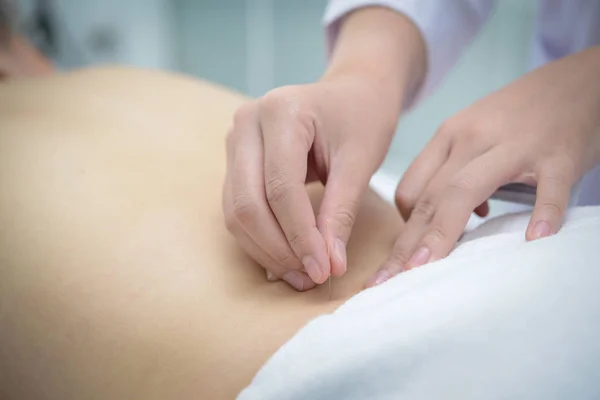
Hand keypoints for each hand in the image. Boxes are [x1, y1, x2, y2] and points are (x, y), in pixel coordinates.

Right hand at [223, 77, 397, 289]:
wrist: (351, 94)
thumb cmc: (362, 118)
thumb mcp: (361, 161)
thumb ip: (341, 212)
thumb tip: (330, 265)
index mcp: (280, 112)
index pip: (281, 189)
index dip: (300, 236)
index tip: (324, 271)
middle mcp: (246, 123)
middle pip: (248, 203)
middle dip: (279, 249)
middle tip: (312, 278)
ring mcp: (235, 141)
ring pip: (236, 212)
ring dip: (266, 250)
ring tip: (302, 275)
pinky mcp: (235, 161)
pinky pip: (238, 209)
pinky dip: (260, 239)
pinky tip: (287, 259)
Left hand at [368, 46, 599, 286]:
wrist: (578, 80)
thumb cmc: (519, 117)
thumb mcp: (475, 135)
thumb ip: (454, 173)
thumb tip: (444, 223)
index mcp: (449, 137)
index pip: (411, 189)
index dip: (401, 229)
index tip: (398, 262)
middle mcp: (472, 140)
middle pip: (429, 197)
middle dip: (405, 244)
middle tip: (387, 283)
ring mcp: (515, 146)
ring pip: (467, 190)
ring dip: (444, 232)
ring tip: (427, 269)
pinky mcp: (558, 155)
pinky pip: (548, 188)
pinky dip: (543, 213)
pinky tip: (534, 240)